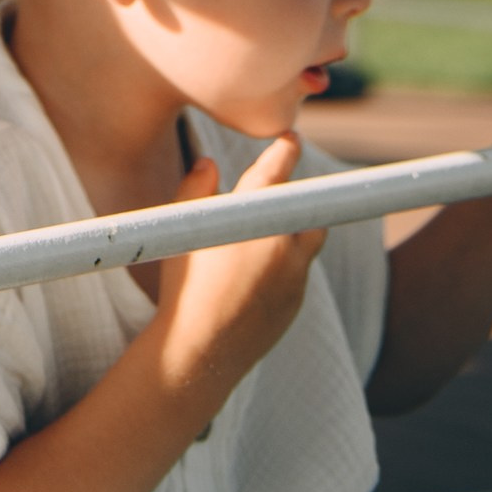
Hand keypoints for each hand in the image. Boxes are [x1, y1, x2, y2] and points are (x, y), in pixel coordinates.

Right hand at [150, 134, 322, 387]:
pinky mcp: (297, 301)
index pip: (276, 171)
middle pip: (303, 207)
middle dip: (291, 199)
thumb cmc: (184, 287)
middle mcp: (282, 241)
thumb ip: (196, 188)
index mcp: (253, 217)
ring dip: (294, 232)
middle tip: (271, 198)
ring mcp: (295, 275)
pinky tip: (256, 278)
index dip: (284, 151)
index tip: (290, 139)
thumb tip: (210, 164)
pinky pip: (299, 273)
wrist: (201, 351)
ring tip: (266, 237)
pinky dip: (286, 267)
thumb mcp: (183, 230)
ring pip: (308, 241)